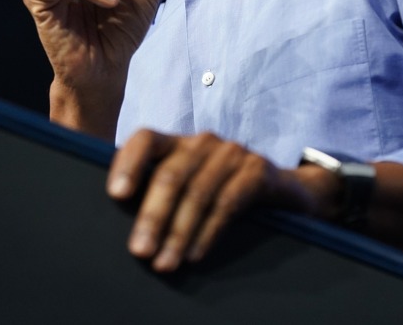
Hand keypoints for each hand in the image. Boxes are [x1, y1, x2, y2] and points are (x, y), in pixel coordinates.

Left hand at [106, 130, 323, 271]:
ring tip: (165, 263)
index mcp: (179, 143)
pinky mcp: (258, 170)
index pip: (145, 139)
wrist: (286, 191)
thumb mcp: (190, 187)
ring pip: (198, 192)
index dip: (128, 163)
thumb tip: (122, 227)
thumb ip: (160, 195)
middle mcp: (203, 142)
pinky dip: (208, 231)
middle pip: (170, 174)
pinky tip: (195, 254)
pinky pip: (228, 202)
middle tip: (140, 251)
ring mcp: (232, 153)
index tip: (116, 195)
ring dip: (178, 232)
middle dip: (152, 216)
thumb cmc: (224, 192)